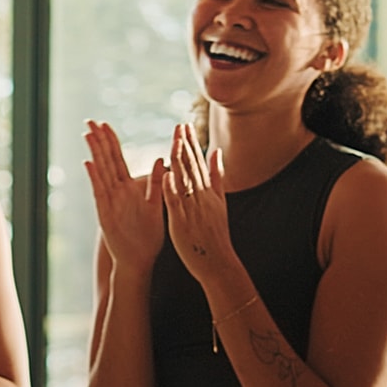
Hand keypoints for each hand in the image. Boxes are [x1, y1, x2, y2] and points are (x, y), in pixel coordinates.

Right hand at [83, 120, 163, 276]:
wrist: (139, 261)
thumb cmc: (148, 237)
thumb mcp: (156, 205)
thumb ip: (158, 183)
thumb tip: (163, 159)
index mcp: (128, 189)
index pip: (118, 159)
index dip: (111, 141)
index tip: (104, 124)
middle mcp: (116, 192)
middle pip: (106, 161)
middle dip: (98, 141)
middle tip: (89, 121)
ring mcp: (110, 202)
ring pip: (102, 173)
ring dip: (95, 154)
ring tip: (88, 135)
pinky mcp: (106, 214)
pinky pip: (100, 193)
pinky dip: (95, 178)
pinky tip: (89, 164)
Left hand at [162, 124, 232, 285]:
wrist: (216, 261)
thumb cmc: (214, 233)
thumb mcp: (220, 202)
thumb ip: (217, 176)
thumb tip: (217, 152)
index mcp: (208, 192)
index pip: (198, 163)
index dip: (191, 144)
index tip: (185, 125)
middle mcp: (201, 197)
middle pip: (192, 167)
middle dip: (185, 145)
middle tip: (179, 125)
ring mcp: (192, 208)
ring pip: (184, 181)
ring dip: (179, 161)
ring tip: (173, 142)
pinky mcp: (182, 222)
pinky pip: (176, 203)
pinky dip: (172, 189)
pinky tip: (166, 175)